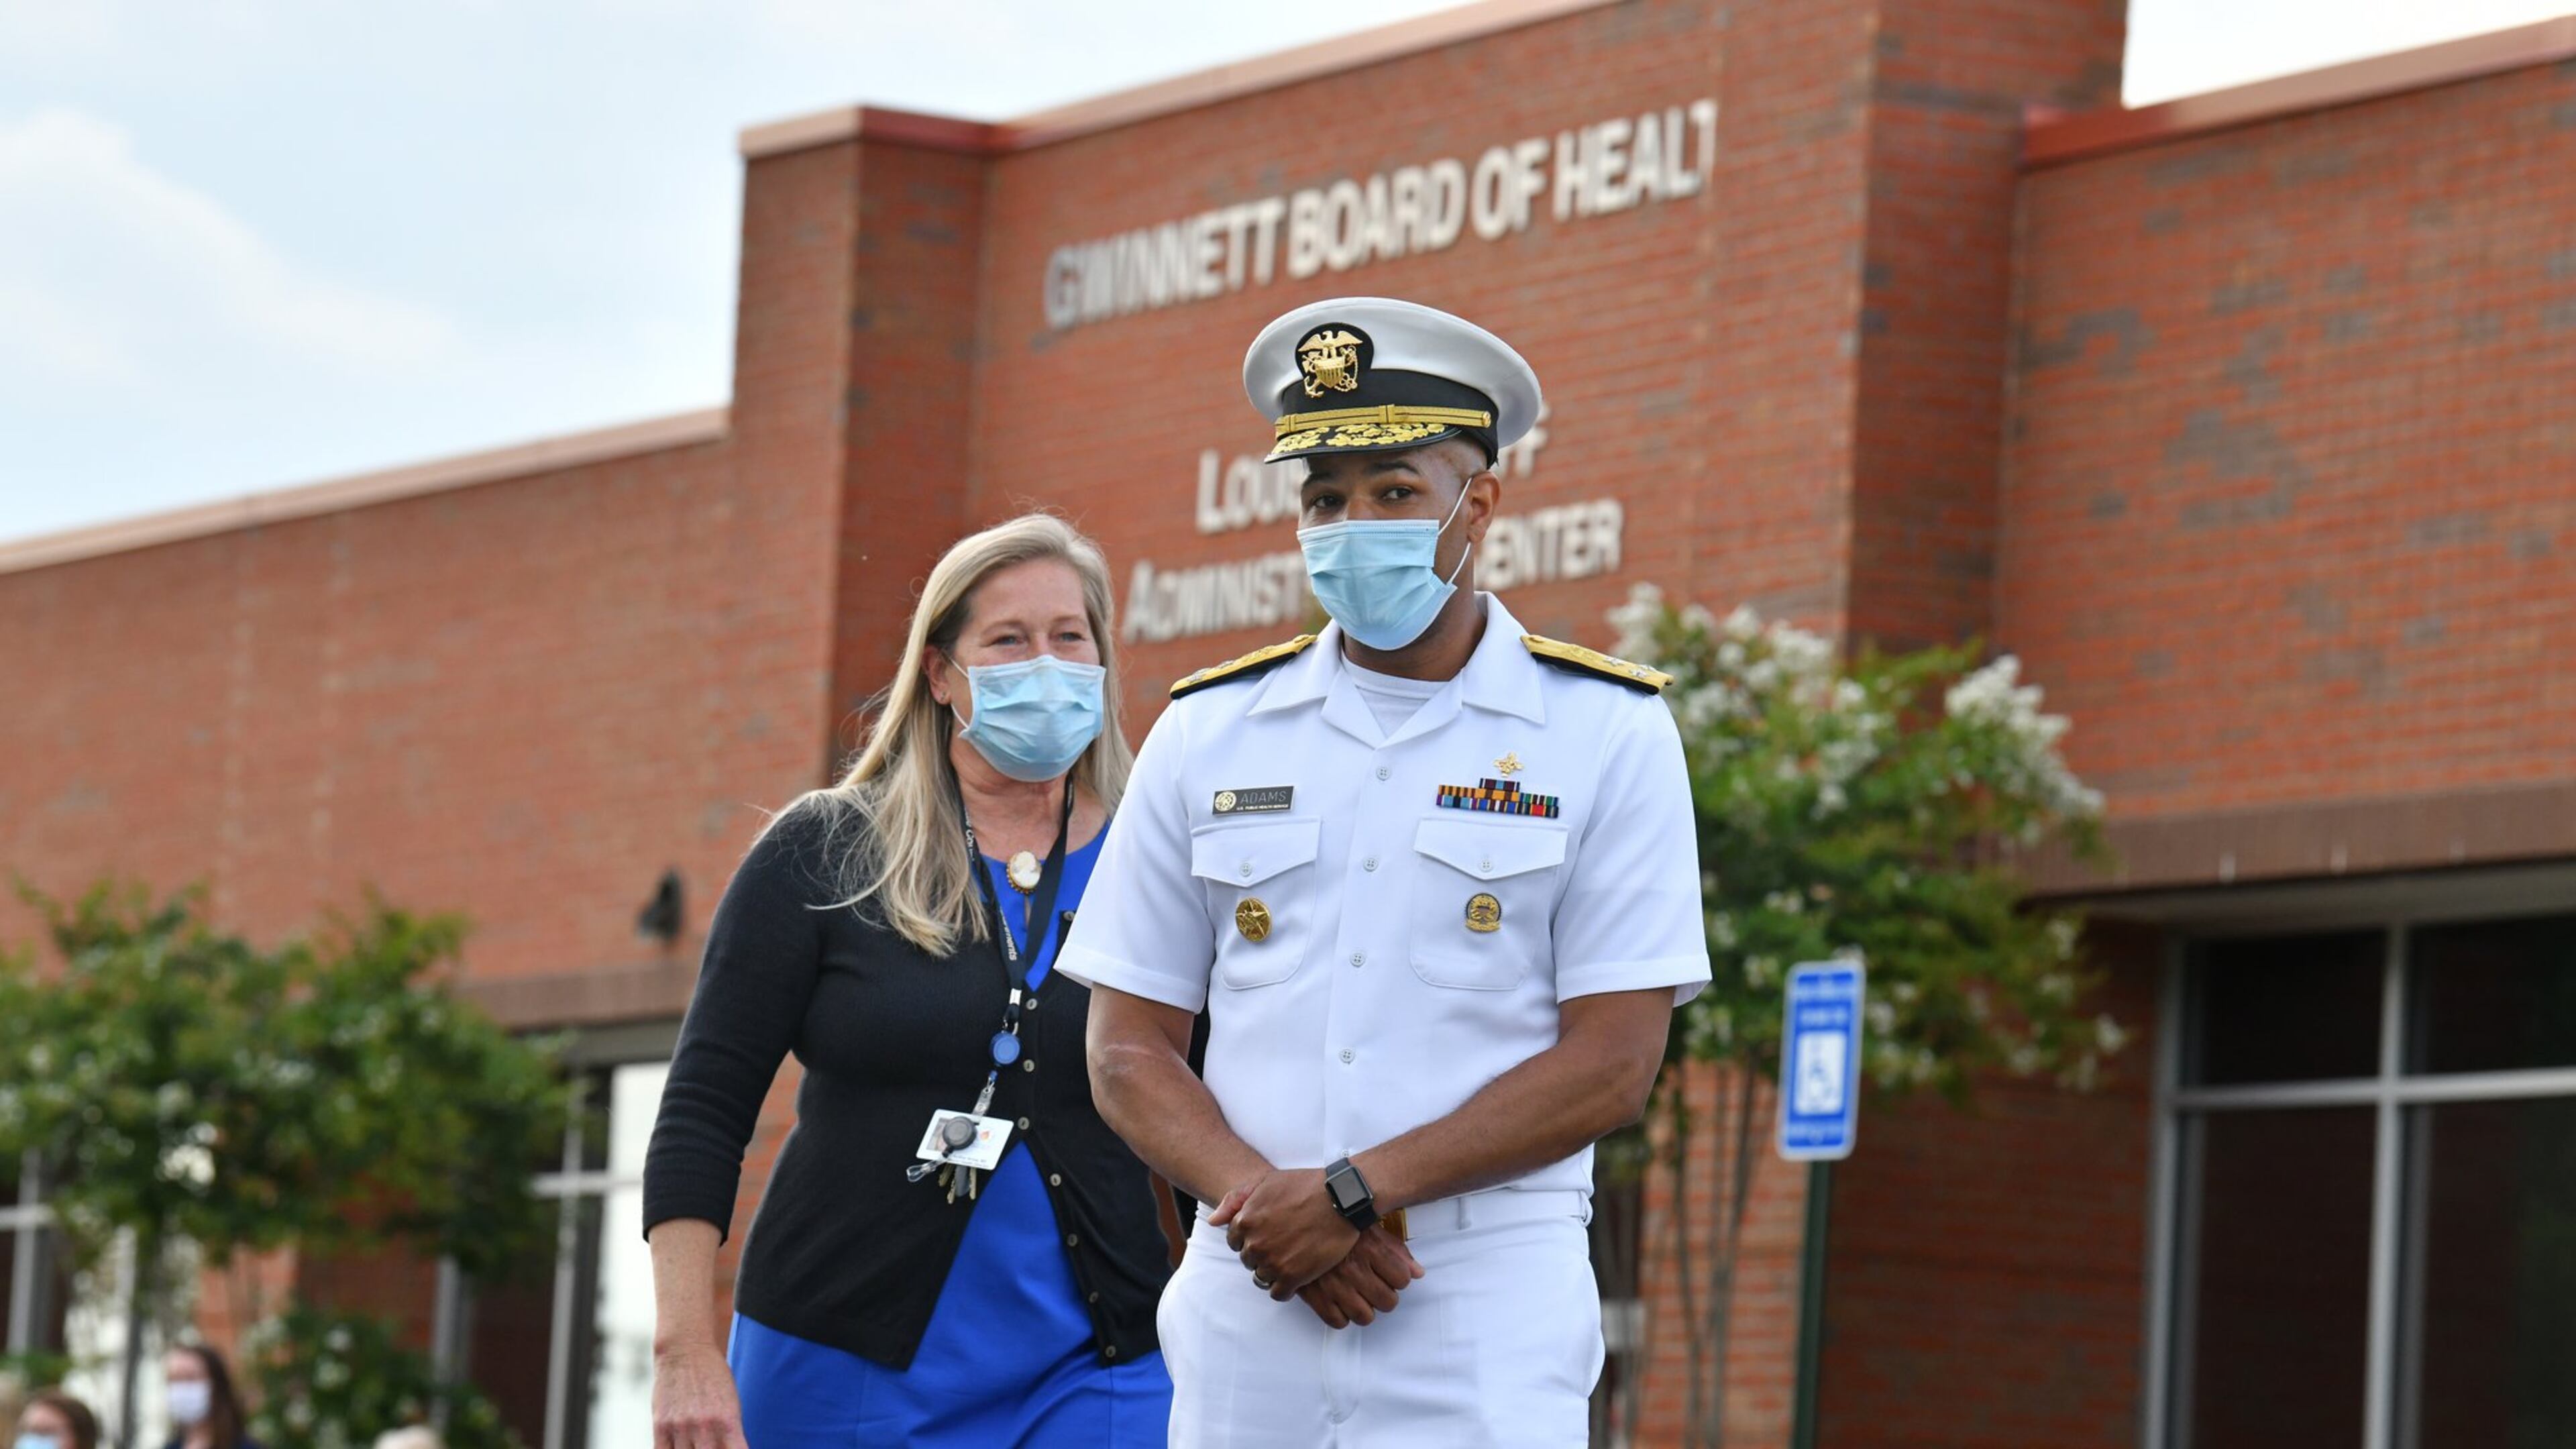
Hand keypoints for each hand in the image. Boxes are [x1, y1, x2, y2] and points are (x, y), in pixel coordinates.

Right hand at [653, 1340, 745, 1448]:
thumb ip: (729, 1435)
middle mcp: (706, 1428)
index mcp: (728, 1421)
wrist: (687, 1351)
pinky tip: (679, 1448)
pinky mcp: (661, 1426)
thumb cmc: (714, 1379)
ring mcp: (681, 1428)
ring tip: (695, 1445)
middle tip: (710, 1446)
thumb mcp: (731, 1405)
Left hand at [1208, 1167, 1359, 1298]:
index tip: (1267, 1234)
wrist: (1341, 1198)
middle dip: (1261, 1254)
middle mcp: (1255, 1243)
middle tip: (1282, 1244)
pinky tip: (1295, 1276)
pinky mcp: (1293, 1276)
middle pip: (1248, 1260)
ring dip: (1272, 1271)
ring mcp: (1273, 1261)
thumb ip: (1235, 1200)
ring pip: (1261, 1277)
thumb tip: (1214, 1222)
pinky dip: (1284, 1288)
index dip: (1250, 1238)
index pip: (1234, 1241)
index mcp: (1245, 1220)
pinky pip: (1278, 1293)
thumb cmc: (1305, 1186)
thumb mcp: (1265, 1182)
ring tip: (1290, 1259)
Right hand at [1296, 1225, 1424, 1328]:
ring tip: (1359, 1297)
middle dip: (1386, 1296)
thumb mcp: (1368, 1227)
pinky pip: (1337, 1321)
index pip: (1402, 1279)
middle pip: (1388, 1301)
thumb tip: (1418, 1273)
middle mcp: (1354, 1269)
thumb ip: (1396, 1250)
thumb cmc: (1334, 1221)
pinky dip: (1341, 1316)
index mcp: (1369, 1249)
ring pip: (1365, 1316)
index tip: (1391, 1274)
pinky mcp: (1314, 1295)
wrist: (1293, 1218)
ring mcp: (1334, 1285)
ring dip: (1365, 1309)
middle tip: (1377, 1288)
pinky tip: (1340, 1301)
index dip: (1399, 1278)